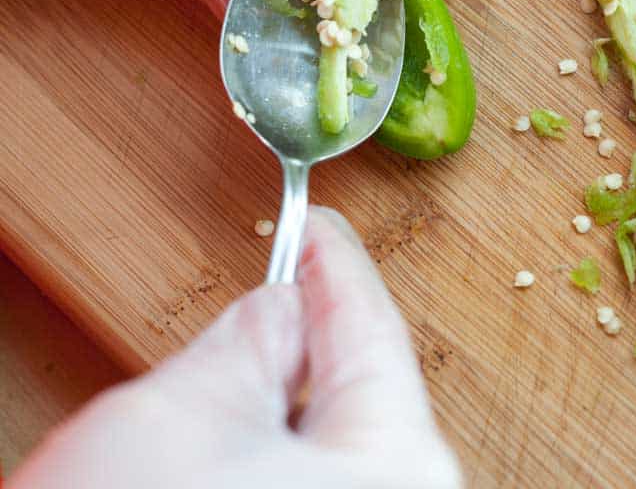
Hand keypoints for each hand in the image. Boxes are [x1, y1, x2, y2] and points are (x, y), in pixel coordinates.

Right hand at [10, 207, 459, 488]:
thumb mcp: (181, 419)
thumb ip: (246, 349)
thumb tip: (278, 315)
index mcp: (400, 464)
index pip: (373, 334)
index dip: (338, 269)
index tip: (322, 226)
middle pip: (356, 397)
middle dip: (304, 347)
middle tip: (267, 293)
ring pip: (319, 450)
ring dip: (269, 414)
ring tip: (208, 396)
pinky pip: (299, 484)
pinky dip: (261, 459)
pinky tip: (211, 453)